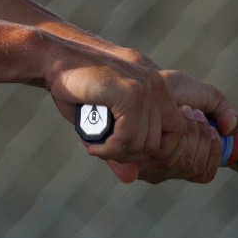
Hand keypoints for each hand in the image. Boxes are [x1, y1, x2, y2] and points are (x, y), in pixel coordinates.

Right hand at [51, 53, 237, 184]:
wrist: (55, 59)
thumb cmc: (79, 90)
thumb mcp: (105, 123)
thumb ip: (122, 146)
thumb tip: (131, 178)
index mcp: (160, 92)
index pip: (181, 134)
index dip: (164, 153)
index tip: (132, 160)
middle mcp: (160, 88)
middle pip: (165, 144)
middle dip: (134, 154)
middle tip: (108, 151)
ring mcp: (149, 89)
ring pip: (146, 143)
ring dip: (119, 152)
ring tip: (97, 145)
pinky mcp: (133, 93)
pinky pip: (129, 137)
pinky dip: (110, 148)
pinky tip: (93, 145)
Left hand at [109, 74, 237, 184]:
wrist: (147, 81)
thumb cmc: (174, 90)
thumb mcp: (207, 97)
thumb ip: (225, 111)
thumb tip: (233, 128)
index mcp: (185, 159)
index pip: (204, 173)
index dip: (213, 153)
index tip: (213, 129)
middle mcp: (167, 167)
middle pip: (195, 168)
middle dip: (201, 137)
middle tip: (195, 113)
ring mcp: (151, 166)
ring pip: (184, 164)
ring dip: (192, 133)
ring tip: (186, 111)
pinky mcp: (138, 158)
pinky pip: (168, 157)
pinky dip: (179, 135)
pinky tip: (177, 116)